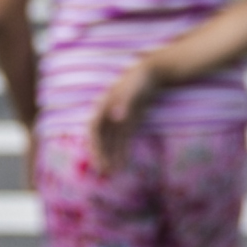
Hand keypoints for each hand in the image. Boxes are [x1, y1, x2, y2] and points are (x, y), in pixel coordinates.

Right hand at [88, 59, 160, 175]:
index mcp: (104, 105)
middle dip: (101, 155)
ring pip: (111, 142)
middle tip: (105, 171)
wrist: (152, 73)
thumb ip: (124, 104)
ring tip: (114, 173)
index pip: (93, 128)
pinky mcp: (129, 123)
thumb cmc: (140, 79)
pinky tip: (124, 164)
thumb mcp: (133, 90)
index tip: (97, 157)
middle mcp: (108, 114)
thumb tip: (116, 118)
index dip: (94, 144)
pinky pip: (123, 141)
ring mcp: (118, 119)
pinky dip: (122, 152)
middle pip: (101, 138)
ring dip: (111, 156)